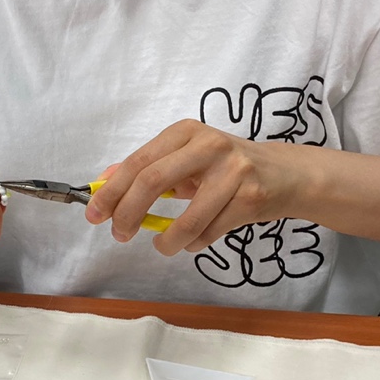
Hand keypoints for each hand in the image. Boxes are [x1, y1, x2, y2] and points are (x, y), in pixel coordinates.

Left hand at [85, 120, 308, 256]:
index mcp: (185, 132)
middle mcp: (209, 145)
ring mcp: (233, 171)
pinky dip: (194, 243)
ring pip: (186, 218)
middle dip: (128, 214)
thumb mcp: (186, 159)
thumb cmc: (226, 168)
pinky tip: (193, 241)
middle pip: (153, 182)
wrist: (285, 174)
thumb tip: (102, 182)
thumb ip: (147, 168)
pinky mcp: (251, 198)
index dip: (111, 191)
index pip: (138, 162)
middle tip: (119, 234)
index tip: (94, 213)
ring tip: (162, 246)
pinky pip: (210, 232)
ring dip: (167, 241)